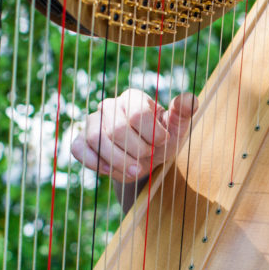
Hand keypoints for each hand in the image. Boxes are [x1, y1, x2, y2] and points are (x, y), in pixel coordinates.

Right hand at [71, 88, 197, 182]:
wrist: (146, 159)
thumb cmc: (162, 139)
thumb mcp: (177, 127)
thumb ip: (184, 112)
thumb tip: (189, 100)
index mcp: (133, 98)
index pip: (138, 114)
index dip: (152, 135)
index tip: (162, 143)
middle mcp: (109, 106)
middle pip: (116, 129)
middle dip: (136, 151)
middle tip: (149, 159)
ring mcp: (93, 122)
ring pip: (95, 139)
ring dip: (118, 160)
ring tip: (135, 170)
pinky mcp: (81, 140)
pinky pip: (79, 149)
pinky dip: (95, 163)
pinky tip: (111, 171)